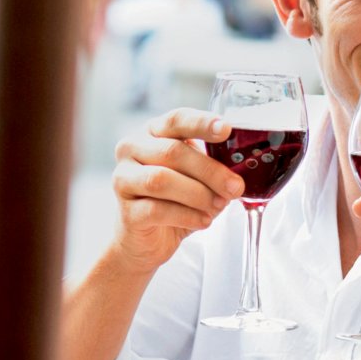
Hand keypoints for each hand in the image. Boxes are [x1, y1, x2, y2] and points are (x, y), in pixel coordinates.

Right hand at [108, 108, 244, 269]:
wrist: (147, 239)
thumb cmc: (174, 199)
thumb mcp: (195, 176)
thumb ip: (211, 166)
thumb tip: (237, 174)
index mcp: (152, 132)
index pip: (176, 120)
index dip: (201, 123)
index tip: (226, 130)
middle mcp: (131, 150)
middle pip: (172, 152)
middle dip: (209, 170)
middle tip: (235, 187)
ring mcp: (123, 179)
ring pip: (161, 180)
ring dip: (198, 194)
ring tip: (219, 205)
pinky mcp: (126, 211)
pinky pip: (157, 209)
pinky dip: (187, 215)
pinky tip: (203, 220)